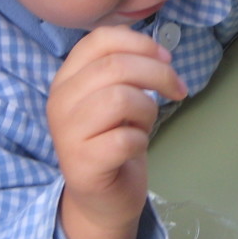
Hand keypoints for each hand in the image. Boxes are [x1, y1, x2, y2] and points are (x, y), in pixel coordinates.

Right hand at [47, 27, 185, 238]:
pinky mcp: (83, 164)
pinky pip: (125, 138)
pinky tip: (135, 148)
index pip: (100, 40)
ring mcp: (67, 133)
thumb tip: (161, 54)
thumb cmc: (113, 141)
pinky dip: (141, 140)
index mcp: (66, 79)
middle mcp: (60, 101)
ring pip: (120, 99)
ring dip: (147, 110)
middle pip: (115, 66)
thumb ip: (126, 70)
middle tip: (178, 90)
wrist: (101, 198)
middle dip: (158, 74)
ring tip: (144, 125)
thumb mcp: (115, 96)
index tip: (166, 59)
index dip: (140, 43)